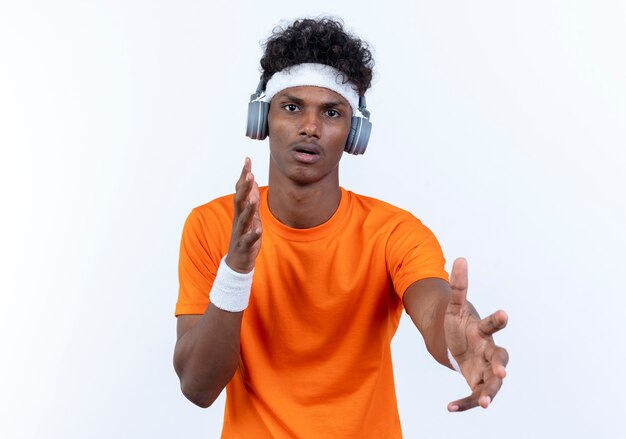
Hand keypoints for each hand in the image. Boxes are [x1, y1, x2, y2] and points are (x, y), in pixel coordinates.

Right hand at [225, 157, 261, 272]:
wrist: (238, 262)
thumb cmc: (245, 236)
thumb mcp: (250, 215)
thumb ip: (250, 198)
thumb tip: (251, 180)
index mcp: (241, 211)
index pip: (241, 190)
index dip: (243, 175)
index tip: (247, 160)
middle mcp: (238, 219)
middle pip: (239, 200)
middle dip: (244, 187)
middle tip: (249, 174)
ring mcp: (240, 232)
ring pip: (243, 219)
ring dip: (248, 208)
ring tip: (253, 198)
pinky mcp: (244, 245)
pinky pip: (248, 239)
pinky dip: (253, 234)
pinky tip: (258, 230)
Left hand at [444, 258, 508, 411]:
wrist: (459, 344)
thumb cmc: (460, 324)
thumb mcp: (454, 306)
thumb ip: (458, 285)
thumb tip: (459, 258)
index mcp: (483, 331)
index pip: (492, 324)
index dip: (498, 320)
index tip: (503, 313)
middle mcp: (489, 351)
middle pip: (500, 358)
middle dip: (501, 365)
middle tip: (502, 372)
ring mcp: (485, 369)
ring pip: (493, 383)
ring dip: (489, 393)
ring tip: (484, 402)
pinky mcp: (478, 383)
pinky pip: (474, 395)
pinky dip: (465, 403)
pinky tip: (450, 408)